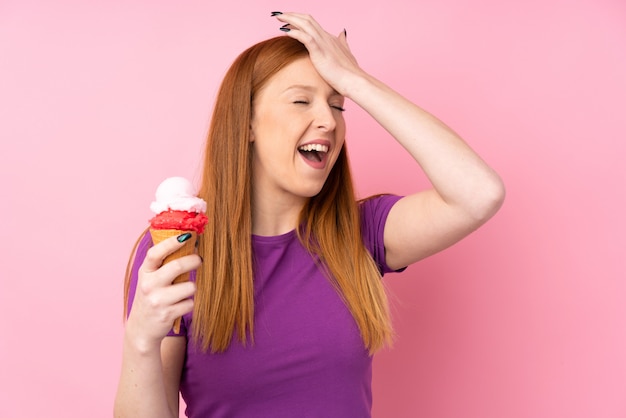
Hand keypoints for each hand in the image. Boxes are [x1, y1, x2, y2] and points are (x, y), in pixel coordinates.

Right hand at [126, 234, 200, 351]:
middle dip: (193, 260)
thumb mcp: (151, 278)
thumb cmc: (152, 297)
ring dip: (191, 288)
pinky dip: (189, 303)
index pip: (155, 253)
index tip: (187, 235)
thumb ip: (163, 263)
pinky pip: (190, 303)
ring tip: (183, 292)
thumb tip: (187, 241)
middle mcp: (149, 285)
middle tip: (199, 260)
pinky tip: (179, 306)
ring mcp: (158, 301)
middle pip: (177, 266)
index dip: (171, 242)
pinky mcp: (167, 314)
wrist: (142, 328)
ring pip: (189, 286)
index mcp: (145, 272)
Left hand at [273, 12, 363, 95]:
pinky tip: (284, 31)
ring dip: (290, 19)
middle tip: (279, 15)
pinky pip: (305, 37)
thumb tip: (342, 32)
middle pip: (306, 19)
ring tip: (278, 18)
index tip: (287, 21)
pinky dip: (294, 32)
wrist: (353, 80)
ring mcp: (323, 43)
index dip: (298, 20)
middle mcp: (325, 37)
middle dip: (291, 15)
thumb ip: (343, 42)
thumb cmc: (349, 72)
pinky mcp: (320, 52)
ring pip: (305, 23)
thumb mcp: (346, 53)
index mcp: (329, 38)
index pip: (311, 24)